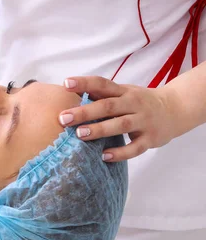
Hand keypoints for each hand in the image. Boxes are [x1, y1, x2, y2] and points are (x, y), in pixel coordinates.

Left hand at [57, 76, 181, 161]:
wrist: (175, 110)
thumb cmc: (138, 102)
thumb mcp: (122, 93)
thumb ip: (100, 94)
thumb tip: (69, 92)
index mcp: (124, 91)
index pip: (102, 84)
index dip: (84, 83)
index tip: (66, 83)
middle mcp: (134, 104)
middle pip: (108, 106)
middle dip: (85, 112)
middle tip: (63, 118)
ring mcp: (144, 121)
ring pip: (121, 125)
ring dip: (99, 129)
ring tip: (80, 135)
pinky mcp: (151, 139)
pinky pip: (135, 147)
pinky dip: (120, 153)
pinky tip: (104, 156)